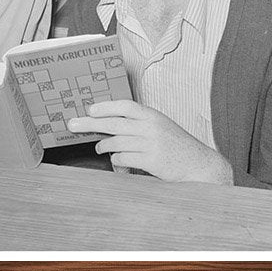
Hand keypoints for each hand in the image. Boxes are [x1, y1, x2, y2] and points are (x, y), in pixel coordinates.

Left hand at [66, 100, 232, 183]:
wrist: (199, 164)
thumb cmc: (178, 147)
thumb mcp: (161, 128)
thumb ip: (141, 124)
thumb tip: (113, 124)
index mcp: (153, 116)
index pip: (125, 106)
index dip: (105, 107)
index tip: (90, 109)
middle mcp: (151, 127)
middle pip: (113, 123)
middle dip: (89, 123)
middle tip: (72, 124)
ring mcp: (150, 144)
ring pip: (115, 142)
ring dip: (103, 145)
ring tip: (99, 148)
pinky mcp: (151, 161)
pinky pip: (123, 158)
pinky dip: (116, 161)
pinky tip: (117, 162)